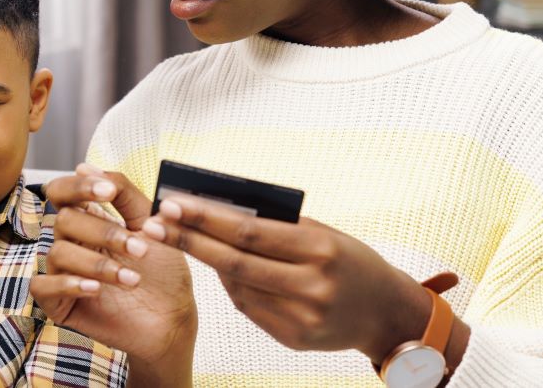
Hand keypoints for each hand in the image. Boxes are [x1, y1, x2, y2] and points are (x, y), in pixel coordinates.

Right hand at [30, 164, 196, 382]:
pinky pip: (43, 286)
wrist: (173, 319)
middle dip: (105, 233)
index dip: (79, 187)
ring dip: (99, 263)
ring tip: (133, 279)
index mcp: (89, 220)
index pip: (62, 192)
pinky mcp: (59, 304)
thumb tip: (84, 166)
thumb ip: (123, 194)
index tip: (108, 193)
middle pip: (63, 221)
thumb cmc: (163, 271)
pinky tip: (95, 289)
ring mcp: (63, 273)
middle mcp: (72, 243)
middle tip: (141, 250)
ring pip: (57, 253)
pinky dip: (69, 284)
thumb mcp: (151, 225)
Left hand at [143, 193, 446, 360]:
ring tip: (179, 238)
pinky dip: (230, 285)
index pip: (250, 232)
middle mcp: (312, 286)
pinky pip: (248, 308)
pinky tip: (217, 268)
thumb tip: (221, 208)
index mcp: (321, 250)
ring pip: (237, 286)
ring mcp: (302, 317)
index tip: (173, 203)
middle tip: (156, 223)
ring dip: (205, 261)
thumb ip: (279, 224)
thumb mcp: (325, 233)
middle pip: (235, 261)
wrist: (386, 312)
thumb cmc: (350, 260)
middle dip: (190, 240)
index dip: (207, 219)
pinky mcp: (294, 338)